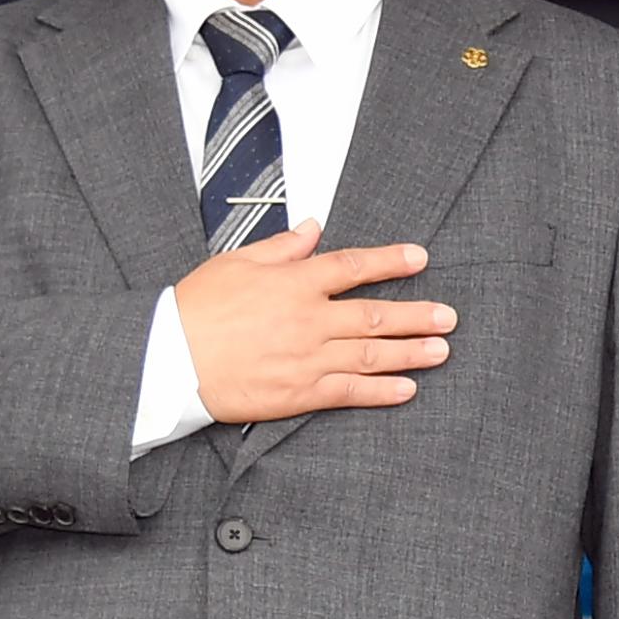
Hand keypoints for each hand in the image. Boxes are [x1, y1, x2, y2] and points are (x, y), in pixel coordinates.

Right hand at [172, 227, 458, 423]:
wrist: (169, 360)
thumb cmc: (195, 309)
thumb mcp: (235, 263)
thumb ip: (281, 246)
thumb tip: (313, 226)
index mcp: (293, 283)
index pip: (353, 266)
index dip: (390, 261)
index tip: (419, 258)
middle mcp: (308, 319)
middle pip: (374, 315)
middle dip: (417, 315)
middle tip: (449, 316)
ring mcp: (307, 358)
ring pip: (371, 354)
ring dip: (411, 352)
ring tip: (441, 349)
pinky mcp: (300, 392)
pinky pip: (350, 391)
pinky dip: (382, 390)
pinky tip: (408, 388)